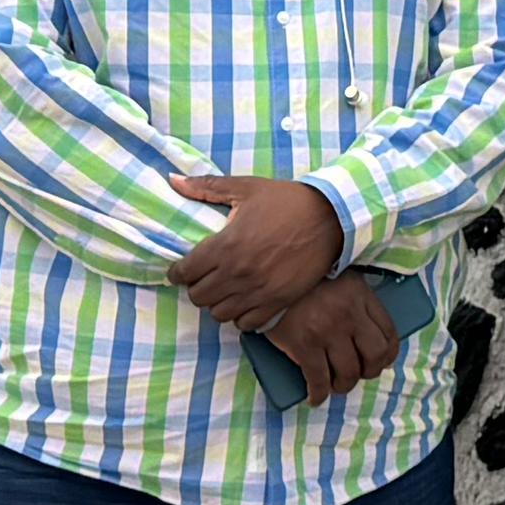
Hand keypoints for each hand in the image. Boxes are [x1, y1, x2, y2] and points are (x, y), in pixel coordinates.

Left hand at [167, 173, 347, 330]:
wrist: (330, 217)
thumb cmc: (286, 200)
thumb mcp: (246, 188)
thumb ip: (207, 187)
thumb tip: (173, 181)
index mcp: (226, 244)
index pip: (186, 272)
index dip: (178, 273)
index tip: (181, 270)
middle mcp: (238, 273)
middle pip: (199, 297)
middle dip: (196, 287)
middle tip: (204, 277)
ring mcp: (258, 291)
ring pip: (219, 314)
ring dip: (217, 302)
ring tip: (223, 290)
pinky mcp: (277, 302)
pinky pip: (246, 324)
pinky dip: (240, 316)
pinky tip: (243, 301)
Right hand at [259, 271, 408, 404]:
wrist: (268, 275)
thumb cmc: (304, 280)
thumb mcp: (338, 278)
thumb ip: (356, 299)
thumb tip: (367, 332)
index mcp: (360, 295)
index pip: (388, 332)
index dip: (388, 354)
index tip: (382, 361)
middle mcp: (348, 314)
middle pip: (374, 356)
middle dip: (369, 371)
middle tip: (359, 374)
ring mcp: (327, 331)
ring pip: (348, 373)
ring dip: (344, 385)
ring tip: (336, 385)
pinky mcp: (304, 345)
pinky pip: (318, 380)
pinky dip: (318, 394)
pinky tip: (315, 398)